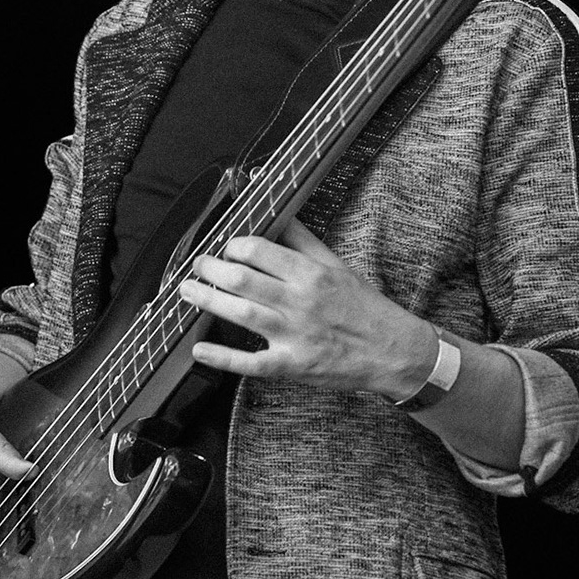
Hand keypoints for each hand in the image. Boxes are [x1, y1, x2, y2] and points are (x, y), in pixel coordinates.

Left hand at [177, 218, 432, 396]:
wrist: (392, 350)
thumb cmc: (363, 306)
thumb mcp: (336, 265)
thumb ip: (303, 240)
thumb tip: (278, 213)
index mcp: (310, 274)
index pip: (259, 250)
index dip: (234, 245)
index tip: (225, 247)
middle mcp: (299, 302)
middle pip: (242, 279)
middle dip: (211, 269)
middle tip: (197, 265)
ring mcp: (293, 336)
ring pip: (240, 314)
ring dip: (207, 300)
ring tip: (187, 291)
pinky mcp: (291, 366)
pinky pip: (250, 363)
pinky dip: (222, 357)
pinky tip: (198, 350)